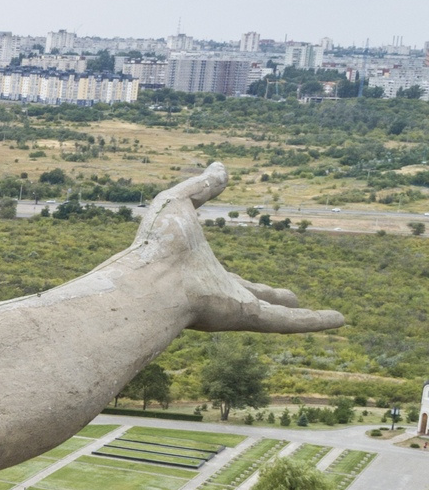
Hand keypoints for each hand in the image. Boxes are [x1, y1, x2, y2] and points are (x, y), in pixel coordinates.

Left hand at [127, 164, 342, 334]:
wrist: (149, 276)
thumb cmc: (156, 243)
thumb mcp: (178, 203)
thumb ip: (201, 187)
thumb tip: (220, 167)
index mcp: (201, 273)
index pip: (228, 278)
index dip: (241, 280)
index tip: (252, 280)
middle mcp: (218, 295)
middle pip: (251, 298)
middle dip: (269, 299)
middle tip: (290, 299)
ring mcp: (234, 309)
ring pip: (276, 315)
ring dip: (303, 318)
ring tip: (331, 320)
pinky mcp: (246, 318)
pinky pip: (287, 323)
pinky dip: (313, 323)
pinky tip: (339, 321)